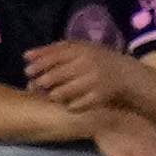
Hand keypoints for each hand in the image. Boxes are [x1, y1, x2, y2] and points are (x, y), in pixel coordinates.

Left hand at [24, 39, 141, 116]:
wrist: (129, 76)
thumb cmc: (98, 61)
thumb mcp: (81, 49)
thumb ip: (56, 50)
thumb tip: (26, 56)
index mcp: (81, 49)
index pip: (54, 55)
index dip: (39, 63)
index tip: (28, 71)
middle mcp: (87, 63)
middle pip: (57, 74)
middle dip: (43, 81)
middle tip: (36, 86)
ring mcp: (95, 80)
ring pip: (66, 90)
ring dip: (55, 95)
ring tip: (52, 96)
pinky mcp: (101, 95)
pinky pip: (79, 103)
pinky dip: (71, 105)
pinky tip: (68, 106)